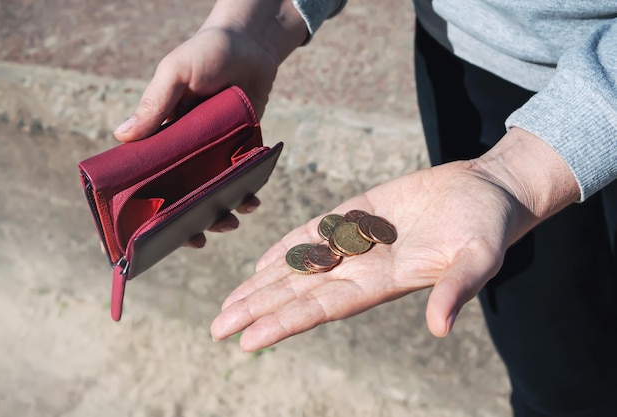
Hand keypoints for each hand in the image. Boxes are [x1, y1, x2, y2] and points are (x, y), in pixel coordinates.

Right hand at [112, 0, 306, 244]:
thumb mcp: (176, 72)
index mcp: (162, 134)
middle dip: (189, 219)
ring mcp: (215, 151)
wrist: (252, 45)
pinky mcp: (241, 148)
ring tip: (230, 221)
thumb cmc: (207, 52)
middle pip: (183, 192)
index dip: (150, 205)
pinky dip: (246, 192)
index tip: (153, 231)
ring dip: (220, 212)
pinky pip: (241, 178)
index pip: (149, 175)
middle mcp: (186, 148)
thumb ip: (155, 103)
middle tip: (197, 238)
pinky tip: (252, 198)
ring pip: (214, 191)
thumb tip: (122, 136)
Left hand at [210, 128, 579, 350]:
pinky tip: (260, 263)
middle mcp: (363, 267)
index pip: (324, 307)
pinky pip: (313, 233)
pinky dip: (284, 248)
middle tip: (217, 327)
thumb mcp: (478, 258)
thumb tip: (441, 327)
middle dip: (258, 309)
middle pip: (299, 292)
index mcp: (385, 281)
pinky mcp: (357, 213)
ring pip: (299, 266)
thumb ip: (456, 290)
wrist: (486, 191)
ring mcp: (357, 240)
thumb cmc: (487, 226)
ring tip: (228, 304)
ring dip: (263, 284)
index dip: (285, 322)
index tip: (248, 339)